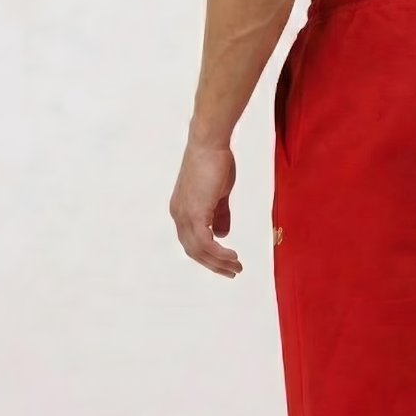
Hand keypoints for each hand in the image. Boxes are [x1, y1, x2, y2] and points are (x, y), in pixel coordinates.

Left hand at [169, 136, 242, 277]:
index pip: (191, 242)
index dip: (207, 257)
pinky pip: (205, 242)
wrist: (209, 144)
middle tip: (232, 272)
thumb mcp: (218, 194)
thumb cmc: (215, 162)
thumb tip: (222, 234)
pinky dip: (219, 253)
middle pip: (193, 251)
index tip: (224, 264)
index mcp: (182, 211)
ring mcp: (184, 215)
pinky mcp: (195, 212)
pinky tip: (232, 256)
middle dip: (214, 265)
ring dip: (219, 262)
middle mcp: (179, 215)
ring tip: (236, 267)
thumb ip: (219, 215)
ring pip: (199, 250)